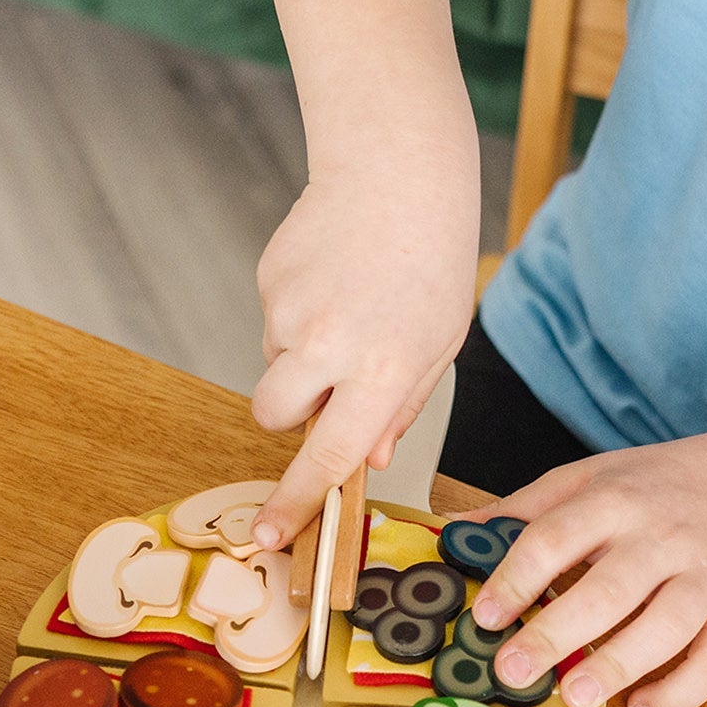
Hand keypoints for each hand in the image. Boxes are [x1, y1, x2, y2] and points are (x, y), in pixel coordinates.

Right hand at [249, 167, 476, 547]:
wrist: (397, 171)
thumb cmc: (432, 260)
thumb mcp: (439, 343)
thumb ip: (401, 406)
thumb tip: (365, 458)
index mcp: (383, 370)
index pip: (328, 457)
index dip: (295, 502)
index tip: (267, 535)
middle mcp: (330, 345)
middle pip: (273, 416)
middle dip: (291, 412)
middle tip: (331, 380)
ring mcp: (291, 310)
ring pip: (274, 365)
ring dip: (301, 357)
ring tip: (348, 308)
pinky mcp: (268, 279)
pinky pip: (273, 321)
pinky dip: (299, 312)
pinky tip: (335, 277)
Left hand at [470, 431, 706, 706]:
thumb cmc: (654, 490)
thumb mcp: (587, 479)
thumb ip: (524, 510)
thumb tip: (453, 532)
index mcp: (616, 499)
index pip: (558, 537)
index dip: (518, 578)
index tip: (486, 616)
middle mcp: (665, 536)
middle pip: (610, 588)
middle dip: (558, 633)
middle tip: (512, 671)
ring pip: (668, 625)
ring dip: (619, 664)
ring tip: (576, 696)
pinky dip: (680, 692)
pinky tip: (640, 706)